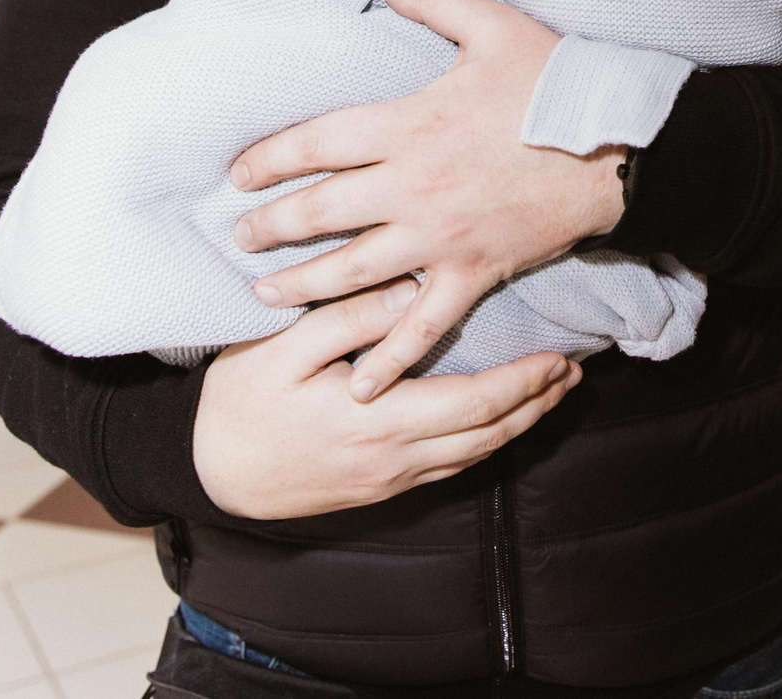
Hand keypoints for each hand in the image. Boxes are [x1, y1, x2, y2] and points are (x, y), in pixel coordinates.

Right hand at [193, 279, 581, 519]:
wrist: (210, 473)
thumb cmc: (239, 403)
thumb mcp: (282, 349)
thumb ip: (348, 319)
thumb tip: (406, 292)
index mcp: (378, 421)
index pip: (475, 404)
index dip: (524, 383)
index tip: (558, 357)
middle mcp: (394, 458)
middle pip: (488, 435)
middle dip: (536, 404)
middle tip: (572, 372)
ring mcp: (389, 479)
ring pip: (475, 456)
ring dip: (518, 425)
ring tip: (549, 394)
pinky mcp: (379, 488)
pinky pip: (450, 468)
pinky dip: (486, 443)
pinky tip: (497, 423)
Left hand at [229, 0, 626, 400]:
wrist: (618, 148)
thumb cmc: (555, 83)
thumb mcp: (493, 27)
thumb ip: (432, 0)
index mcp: (409, 125)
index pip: (316, 143)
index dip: (268, 157)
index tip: (238, 172)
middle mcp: (412, 186)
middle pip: (319, 213)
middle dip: (269, 226)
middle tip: (237, 237)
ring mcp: (440, 238)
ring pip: (352, 272)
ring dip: (301, 286)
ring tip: (264, 294)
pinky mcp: (473, 273)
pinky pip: (422, 326)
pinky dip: (389, 359)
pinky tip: (358, 385)